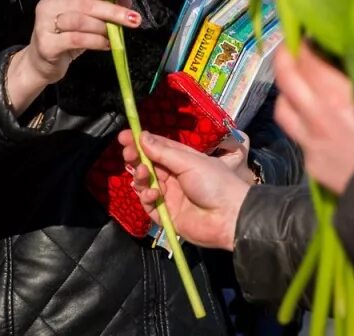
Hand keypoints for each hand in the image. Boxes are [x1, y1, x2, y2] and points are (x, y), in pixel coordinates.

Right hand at [10, 0, 138, 85]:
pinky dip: (95, 42)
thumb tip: (126, 1)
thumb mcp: (85, 19)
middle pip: (86, 3)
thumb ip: (102, 7)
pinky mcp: (46, 44)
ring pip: (80, 21)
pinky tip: (106, 45)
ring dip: (103, 27)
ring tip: (116, 34)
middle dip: (113, 10)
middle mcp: (49, 4)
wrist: (40, 63)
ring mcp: (45, 24)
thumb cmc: (66, 37)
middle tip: (134, 18)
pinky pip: (76, 39)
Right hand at [118, 130, 250, 250]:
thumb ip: (163, 152)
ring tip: (144, 174)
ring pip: (145, 184)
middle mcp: (174, 176)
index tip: (124, 136)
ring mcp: (169, 196)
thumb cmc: (214, 183)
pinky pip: (149, 205)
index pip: (156, 148)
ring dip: (141, 177)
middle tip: (128, 153)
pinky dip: (147, 198)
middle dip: (136, 158)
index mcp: (182, 160)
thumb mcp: (189, 161)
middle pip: (147, 165)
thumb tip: (142, 135)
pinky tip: (155, 195)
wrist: (229, 217)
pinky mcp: (166, 215)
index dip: (140, 142)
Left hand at [274, 45, 353, 195]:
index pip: (307, 57)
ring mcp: (309, 141)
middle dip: (285, 57)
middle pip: (285, 77)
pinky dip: (302, 124)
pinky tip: (315, 124)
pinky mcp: (312, 164)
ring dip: (286, 93)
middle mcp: (313, 114)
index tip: (308, 33)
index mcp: (333, 92)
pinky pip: (298, 137)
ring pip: (282, 109)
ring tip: (295, 86)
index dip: (305, 41)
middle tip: (290, 48)